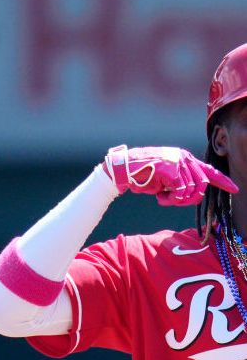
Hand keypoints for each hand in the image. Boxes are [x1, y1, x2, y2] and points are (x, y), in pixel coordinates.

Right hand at [103, 145, 238, 205]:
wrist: (124, 169)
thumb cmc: (143, 176)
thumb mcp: (166, 179)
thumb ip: (181, 183)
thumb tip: (194, 195)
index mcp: (184, 159)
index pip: (209, 170)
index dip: (222, 181)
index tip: (234, 189)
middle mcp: (184, 158)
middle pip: (202, 185)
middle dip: (190, 200)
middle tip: (174, 202)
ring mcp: (178, 162)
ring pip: (192, 190)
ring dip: (177, 201)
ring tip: (164, 198)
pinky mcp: (171, 169)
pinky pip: (180, 191)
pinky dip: (171, 199)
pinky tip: (160, 196)